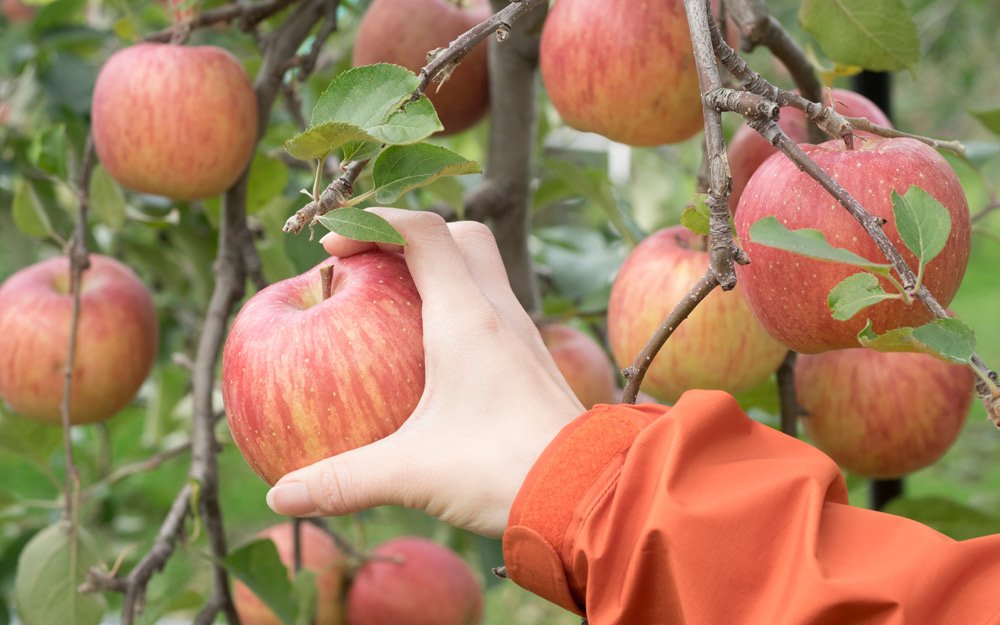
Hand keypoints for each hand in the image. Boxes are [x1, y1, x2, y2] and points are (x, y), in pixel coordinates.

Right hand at [266, 208, 584, 536]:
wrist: (588, 494)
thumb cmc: (503, 470)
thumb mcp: (411, 473)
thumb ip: (343, 481)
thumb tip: (282, 496)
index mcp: (468, 316)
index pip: (423, 231)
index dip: (373, 222)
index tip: (333, 246)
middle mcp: (500, 312)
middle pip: (462, 237)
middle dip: (412, 236)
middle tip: (371, 265)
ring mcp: (522, 335)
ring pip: (483, 271)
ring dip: (440, 271)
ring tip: (395, 304)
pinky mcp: (531, 362)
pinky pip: (493, 310)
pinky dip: (459, 309)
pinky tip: (434, 354)